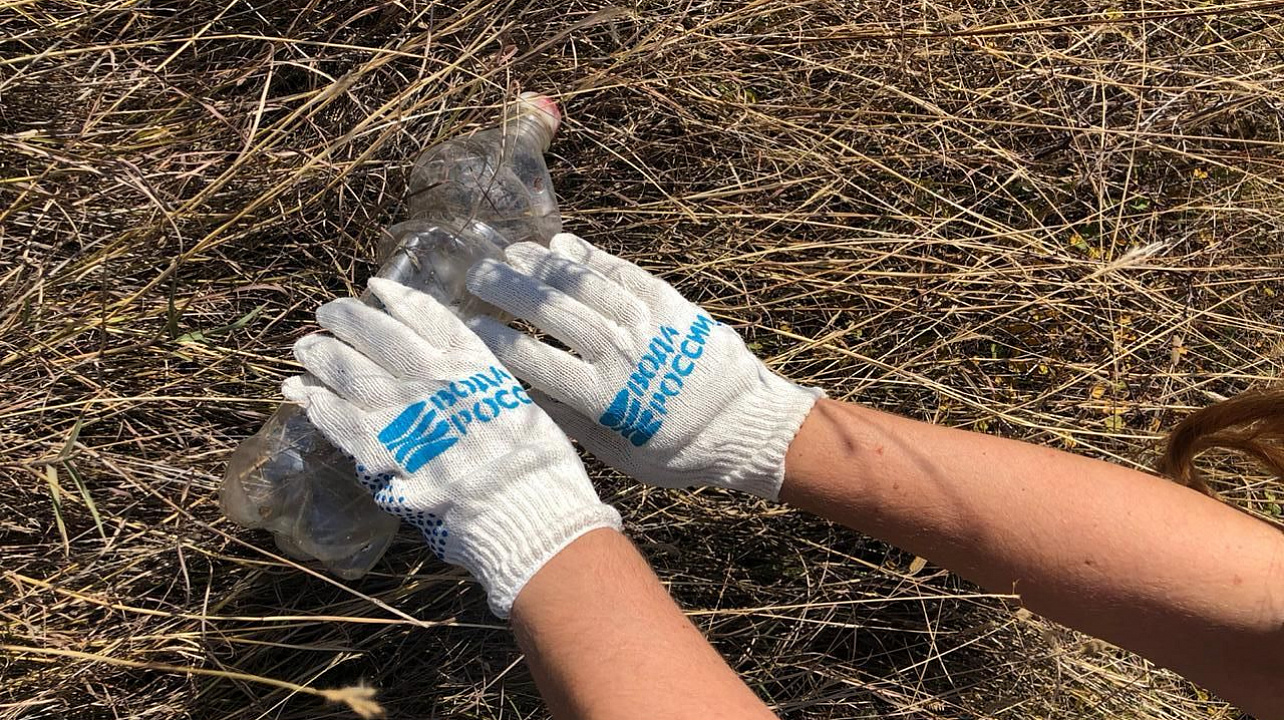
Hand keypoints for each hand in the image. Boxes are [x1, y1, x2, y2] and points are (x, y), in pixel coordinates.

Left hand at [282, 278, 620, 616]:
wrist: (522, 509)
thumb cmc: (537, 470)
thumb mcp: (521, 411)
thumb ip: (485, 394)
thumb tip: (463, 394)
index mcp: (473, 364)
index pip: (428, 316)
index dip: (399, 299)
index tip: (378, 287)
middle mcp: (433, 377)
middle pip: (378, 334)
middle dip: (348, 319)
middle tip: (326, 313)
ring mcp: (402, 411)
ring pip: (348, 370)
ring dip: (322, 356)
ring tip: (304, 349)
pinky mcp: (378, 450)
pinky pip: (336, 419)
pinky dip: (316, 403)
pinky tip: (300, 394)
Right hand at [464, 233, 822, 499]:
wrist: (746, 427)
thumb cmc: (678, 451)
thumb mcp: (619, 452)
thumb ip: (570, 421)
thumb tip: (521, 393)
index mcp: (601, 397)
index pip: (532, 359)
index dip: (495, 339)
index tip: (469, 325)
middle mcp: (620, 352)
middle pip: (550, 311)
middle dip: (507, 288)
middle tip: (477, 275)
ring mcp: (646, 322)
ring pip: (582, 284)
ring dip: (542, 266)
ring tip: (512, 254)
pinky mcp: (669, 303)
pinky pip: (620, 272)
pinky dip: (588, 258)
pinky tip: (563, 247)